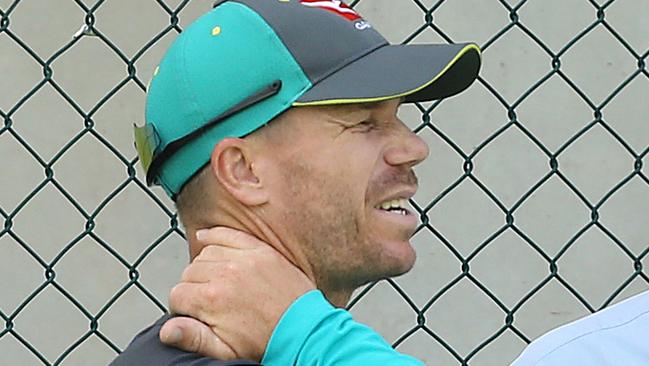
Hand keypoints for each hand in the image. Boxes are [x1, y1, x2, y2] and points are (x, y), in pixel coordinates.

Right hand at [159, 227, 314, 360]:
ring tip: (215, 281)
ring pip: (205, 253)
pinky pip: (227, 234)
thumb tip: (167, 329)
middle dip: (192, 287)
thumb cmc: (266, 340)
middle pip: (189, 272)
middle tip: (208, 300)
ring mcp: (243, 258)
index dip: (183, 306)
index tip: (195, 313)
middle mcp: (225, 274)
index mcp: (212, 299)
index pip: (177, 294)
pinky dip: (214, 235)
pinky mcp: (259, 250)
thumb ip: (194, 337)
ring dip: (204, 265)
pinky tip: (206, 239)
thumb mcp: (227, 350)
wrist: (303, 328)